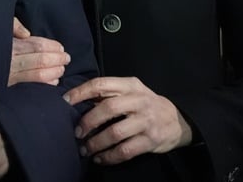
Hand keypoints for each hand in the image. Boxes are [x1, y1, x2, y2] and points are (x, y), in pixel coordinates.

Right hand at [9, 17, 69, 85]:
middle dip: (57, 60)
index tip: (61, 48)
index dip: (51, 47)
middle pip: (40, 60)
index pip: (36, 46)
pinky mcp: (8, 86)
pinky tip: (53, 81)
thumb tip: (27, 34)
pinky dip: (44, 84)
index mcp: (10, 45)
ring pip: (37, 75)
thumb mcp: (0, 25)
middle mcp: (10, 61)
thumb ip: (14, 25)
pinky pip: (30, 86)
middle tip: (66, 58)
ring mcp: (9, 76)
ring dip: (54, 72)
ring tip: (62, 69)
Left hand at [64, 76, 192, 164]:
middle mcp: (139, 101)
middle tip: (77, 132)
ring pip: (115, 133)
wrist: (176, 120)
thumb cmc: (145, 104)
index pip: (101, 84)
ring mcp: (146, 121)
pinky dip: (109, 157)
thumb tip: (79, 101)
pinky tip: (100, 158)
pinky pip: (125, 150)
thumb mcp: (131, 91)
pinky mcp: (150, 140)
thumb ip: (109, 93)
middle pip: (108, 108)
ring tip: (85, 149)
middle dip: (88, 121)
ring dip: (96, 143)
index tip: (66, 101)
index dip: (81, 92)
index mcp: (130, 85)